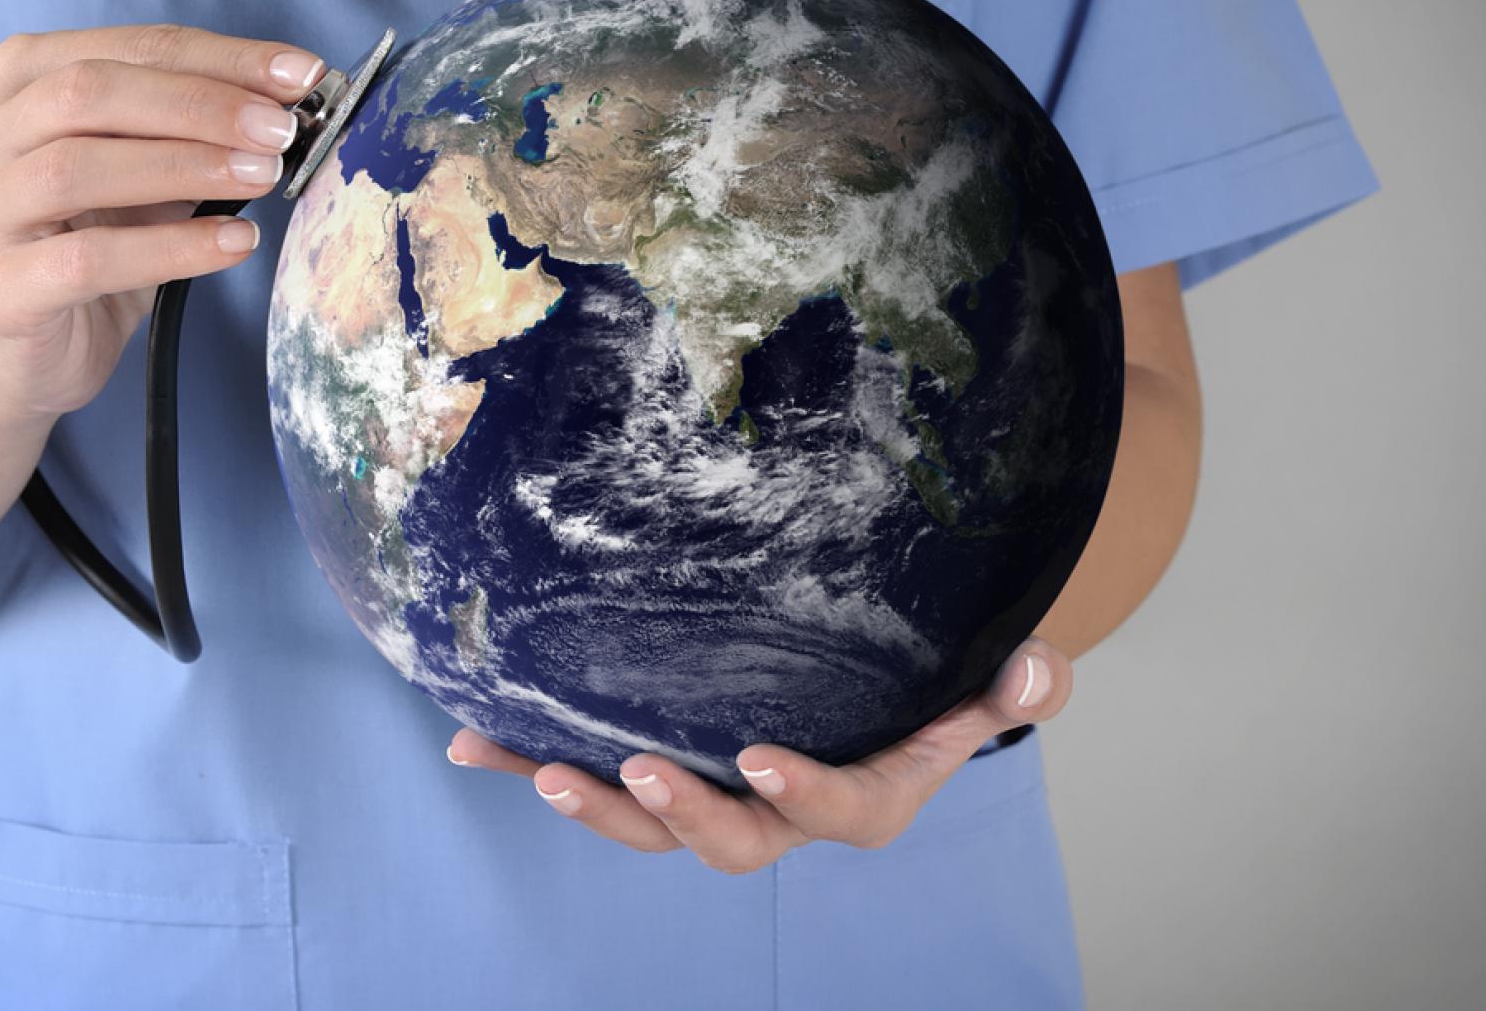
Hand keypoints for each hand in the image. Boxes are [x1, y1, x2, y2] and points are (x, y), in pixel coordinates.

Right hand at [0, 23, 327, 415]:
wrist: (29, 351)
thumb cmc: (95, 243)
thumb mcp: (151, 175)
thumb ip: (196, 133)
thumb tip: (288, 105)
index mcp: (25, 82)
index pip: (133, 48)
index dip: (222, 57)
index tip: (300, 73)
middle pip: (91, 91)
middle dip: (200, 104)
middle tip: (280, 129)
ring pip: (78, 168)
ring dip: (185, 166)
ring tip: (262, 176)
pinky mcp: (0, 289)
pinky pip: (88, 260)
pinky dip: (171, 248)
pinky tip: (235, 243)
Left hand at [446, 637, 1071, 873]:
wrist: (880, 694)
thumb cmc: (933, 690)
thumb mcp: (988, 685)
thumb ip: (1018, 687)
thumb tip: (1037, 671)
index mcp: (862, 797)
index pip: (840, 811)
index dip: (801, 792)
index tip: (760, 756)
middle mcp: (778, 810)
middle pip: (730, 840)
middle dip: (682, 813)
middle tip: (637, 771)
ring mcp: (713, 794)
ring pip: (653, 825)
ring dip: (594, 804)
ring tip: (540, 770)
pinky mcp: (660, 767)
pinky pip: (598, 775)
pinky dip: (535, 761)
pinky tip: (472, 742)